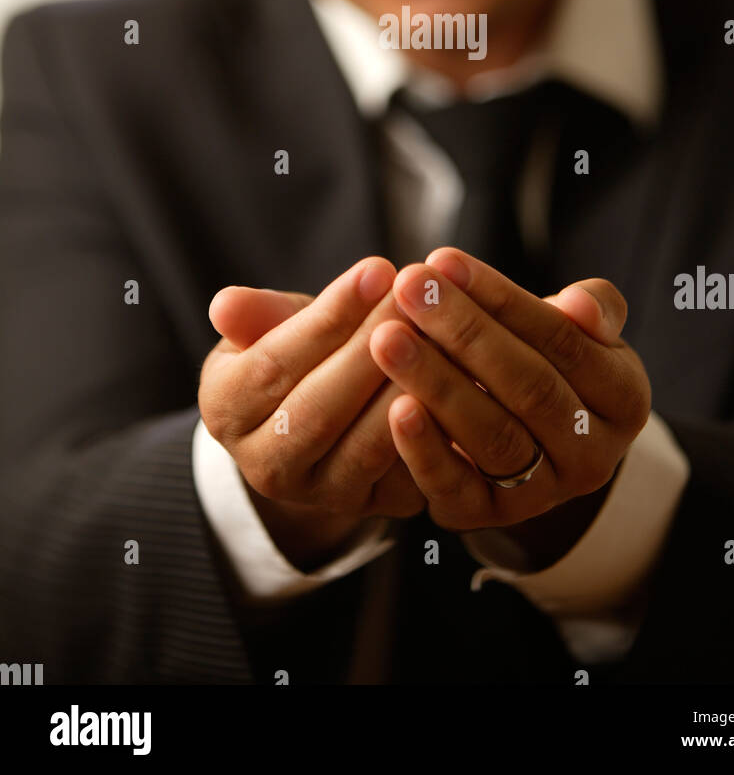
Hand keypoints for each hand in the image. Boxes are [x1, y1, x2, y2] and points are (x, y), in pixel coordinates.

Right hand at [198, 257, 426, 539]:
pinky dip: (437, 429)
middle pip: (318, 410)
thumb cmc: (300, 354)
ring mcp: (322, 496)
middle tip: (416, 298)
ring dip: (407, 389)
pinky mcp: (377, 508)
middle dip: (372, 349)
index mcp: (227, 411)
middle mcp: (266, 466)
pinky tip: (464, 379)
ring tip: (442, 334)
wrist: (325, 421)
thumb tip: (226, 304)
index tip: (377, 269)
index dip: (329, 316)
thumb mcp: (273, 327)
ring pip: (366, 448)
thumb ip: (259, 315)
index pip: (275, 362)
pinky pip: (409, 475)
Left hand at [367, 248, 650, 532]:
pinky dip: (424, 450)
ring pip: (492, 437)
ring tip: (387, 337)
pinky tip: (394, 407)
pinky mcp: (486, 518)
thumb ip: (593, 307)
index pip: (562, 341)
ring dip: (436, 383)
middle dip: (463, 331)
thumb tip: (578, 305)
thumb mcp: (587, 333)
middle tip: (409, 286)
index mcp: (624, 400)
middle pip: (528, 387)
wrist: (538, 445)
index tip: (445, 260)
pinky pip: (455, 488)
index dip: (502, 299)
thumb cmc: (554, 365)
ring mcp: (541, 494)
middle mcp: (592, 456)